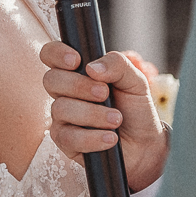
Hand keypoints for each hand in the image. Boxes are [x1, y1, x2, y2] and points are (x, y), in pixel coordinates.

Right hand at [39, 42, 168, 191]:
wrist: (144, 143)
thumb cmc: (134, 109)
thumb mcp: (135, 81)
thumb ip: (117, 65)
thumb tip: (92, 67)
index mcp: (77, 72)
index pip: (51, 54)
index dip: (57, 53)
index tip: (76, 60)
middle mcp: (65, 92)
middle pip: (51, 80)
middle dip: (79, 86)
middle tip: (105, 93)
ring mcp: (62, 117)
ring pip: (61, 109)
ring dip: (92, 114)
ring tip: (116, 120)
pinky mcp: (65, 141)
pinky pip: (68, 137)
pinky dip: (92, 138)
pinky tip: (110, 138)